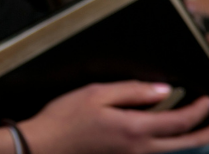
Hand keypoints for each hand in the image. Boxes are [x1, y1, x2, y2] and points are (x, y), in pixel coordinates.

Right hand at [21, 82, 208, 153]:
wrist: (45, 147)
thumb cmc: (65, 119)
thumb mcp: (95, 94)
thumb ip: (132, 91)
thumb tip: (163, 90)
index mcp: (136, 129)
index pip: (181, 120)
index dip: (201, 109)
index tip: (208, 97)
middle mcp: (142, 150)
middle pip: (187, 142)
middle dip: (207, 130)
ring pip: (176, 152)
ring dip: (193, 139)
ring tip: (202, 128)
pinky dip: (173, 145)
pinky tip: (171, 137)